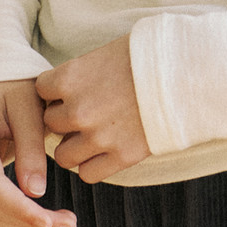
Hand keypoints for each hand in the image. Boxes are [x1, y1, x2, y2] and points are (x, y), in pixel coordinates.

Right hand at [0, 79, 76, 226]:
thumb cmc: (13, 86)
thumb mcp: (29, 105)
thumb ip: (32, 145)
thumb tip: (35, 192)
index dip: (17, 207)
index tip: (48, 222)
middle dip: (26, 220)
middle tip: (68, 224)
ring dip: (20, 226)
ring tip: (60, 224)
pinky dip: (10, 220)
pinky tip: (38, 221)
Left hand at [36, 35, 149, 183]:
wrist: (184, 72)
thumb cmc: (145, 55)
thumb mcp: (105, 53)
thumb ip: (79, 74)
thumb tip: (62, 88)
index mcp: (70, 78)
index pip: (41, 90)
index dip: (54, 90)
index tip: (68, 90)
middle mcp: (78, 109)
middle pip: (50, 123)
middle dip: (64, 118)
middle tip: (84, 110)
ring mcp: (98, 136)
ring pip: (63, 155)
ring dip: (74, 145)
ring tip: (91, 134)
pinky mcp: (120, 156)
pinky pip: (87, 173)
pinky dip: (92, 164)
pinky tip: (104, 150)